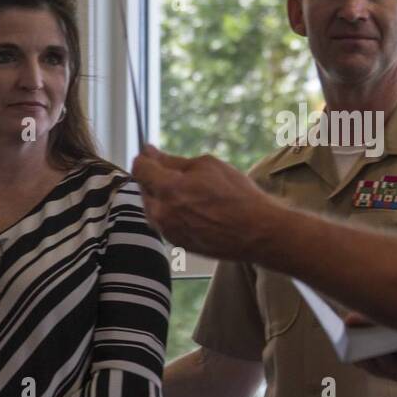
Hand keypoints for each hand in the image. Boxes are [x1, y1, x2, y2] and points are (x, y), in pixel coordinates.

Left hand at [131, 145, 278, 259]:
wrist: (257, 232)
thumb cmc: (237, 196)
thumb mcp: (207, 166)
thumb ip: (172, 161)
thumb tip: (151, 153)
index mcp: (168, 190)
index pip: (140, 169)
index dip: (144, 158)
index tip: (150, 154)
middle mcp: (162, 213)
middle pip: (143, 188)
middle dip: (154, 177)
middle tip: (176, 172)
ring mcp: (168, 231)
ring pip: (152, 207)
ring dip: (162, 196)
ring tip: (189, 192)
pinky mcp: (177, 243)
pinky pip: (164, 222)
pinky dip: (171, 212)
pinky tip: (194, 208)